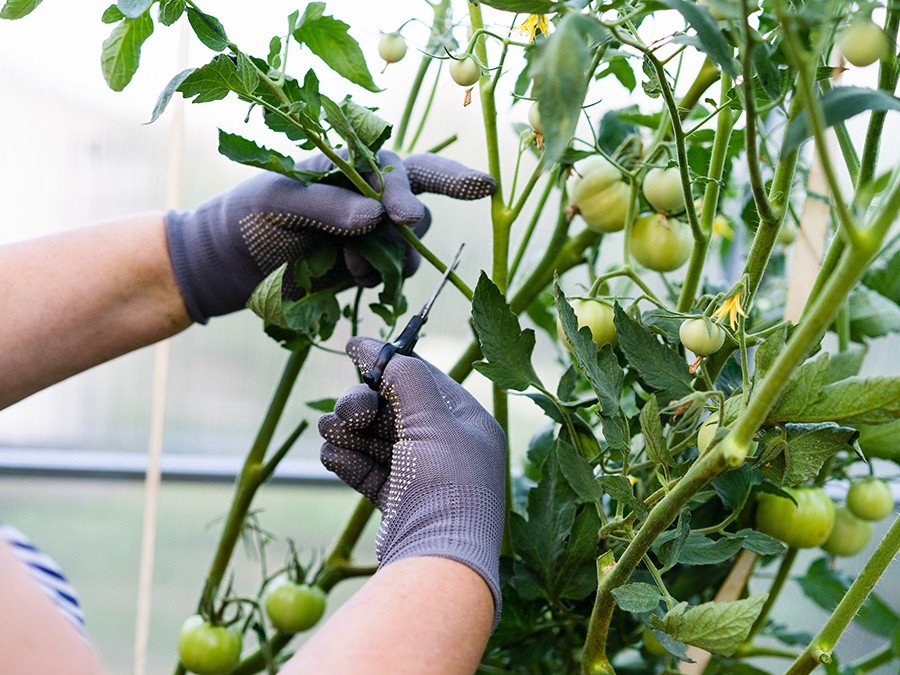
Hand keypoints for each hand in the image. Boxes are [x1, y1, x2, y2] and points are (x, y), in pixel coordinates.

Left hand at [165, 151, 494, 322]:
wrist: (230, 265)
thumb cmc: (248, 217)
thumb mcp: (278, 201)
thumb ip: (326, 204)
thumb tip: (376, 215)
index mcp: (348, 164)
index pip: (396, 167)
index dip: (420, 181)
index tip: (406, 214)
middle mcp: (368, 194)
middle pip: (417, 198)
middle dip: (423, 207)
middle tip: (422, 213)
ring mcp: (371, 232)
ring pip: (411, 242)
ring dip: (391, 253)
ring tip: (350, 261)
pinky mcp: (368, 265)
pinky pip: (395, 272)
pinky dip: (380, 276)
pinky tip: (351, 274)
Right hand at [318, 337, 505, 624]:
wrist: (437, 562)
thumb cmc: (445, 485)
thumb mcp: (432, 421)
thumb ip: (406, 378)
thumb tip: (380, 348)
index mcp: (467, 422)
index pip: (423, 378)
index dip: (388, 362)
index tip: (353, 347)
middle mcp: (446, 445)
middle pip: (392, 407)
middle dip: (363, 404)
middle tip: (350, 413)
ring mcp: (420, 474)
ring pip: (374, 437)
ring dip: (349, 430)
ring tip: (333, 433)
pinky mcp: (396, 501)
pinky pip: (365, 467)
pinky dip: (347, 459)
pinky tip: (335, 456)